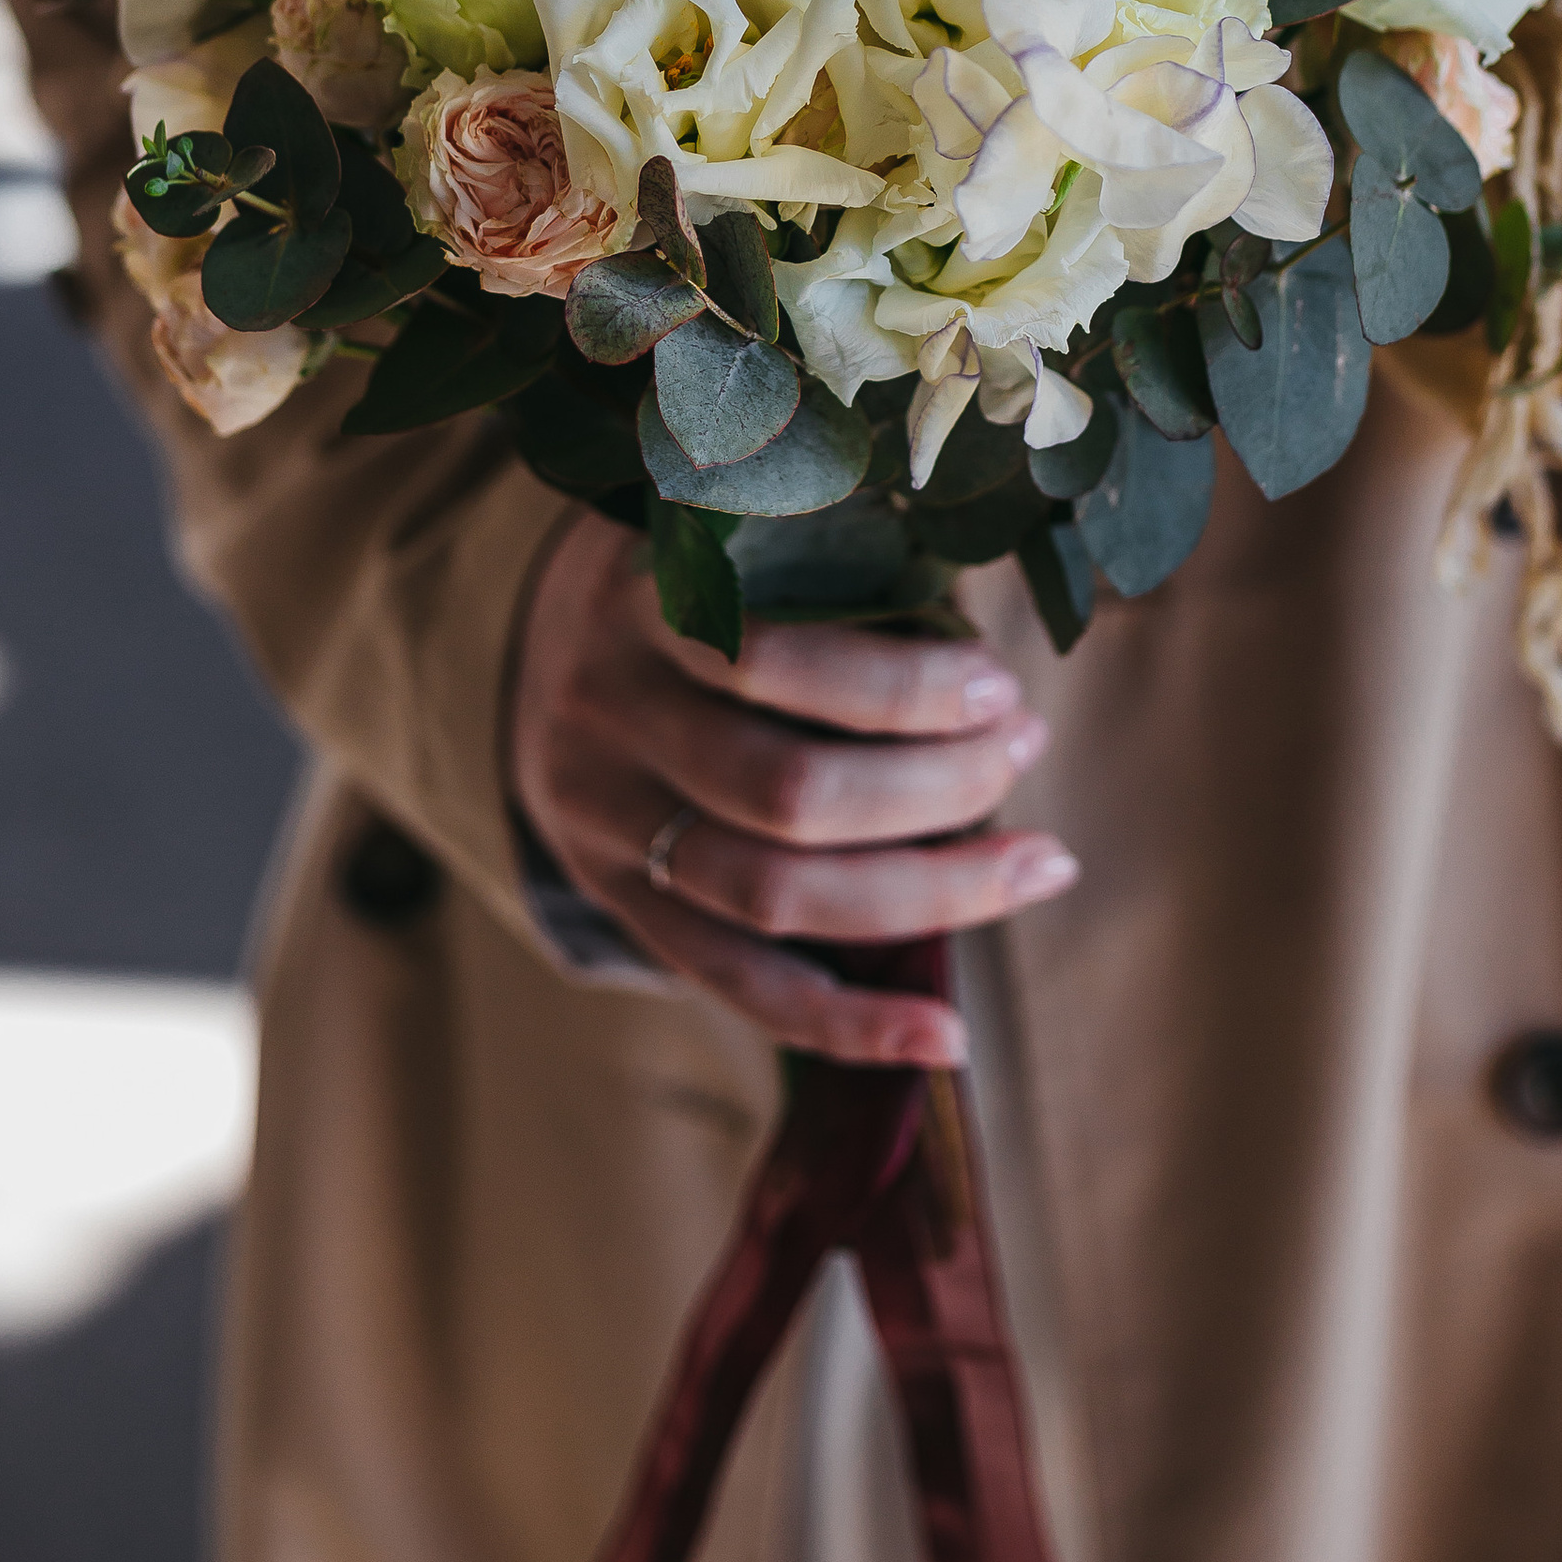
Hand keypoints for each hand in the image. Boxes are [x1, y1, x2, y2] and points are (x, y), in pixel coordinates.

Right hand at [510, 512, 1074, 1067]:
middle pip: (788, 794)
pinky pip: (738, 986)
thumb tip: (984, 624)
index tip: (998, 686)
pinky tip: (944, 1037)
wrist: (526, 649)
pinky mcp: (622, 903)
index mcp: (640, 606)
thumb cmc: (685, 576)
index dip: (904, 688)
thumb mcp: (722, 524)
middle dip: (938, 787)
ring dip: (929, 892)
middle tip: (1024, 749)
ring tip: (1036, 862)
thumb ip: (828, 552)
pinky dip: (847, 1024)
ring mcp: (608, 825)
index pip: (778, 664)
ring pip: (774, 897)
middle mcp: (611, 718)